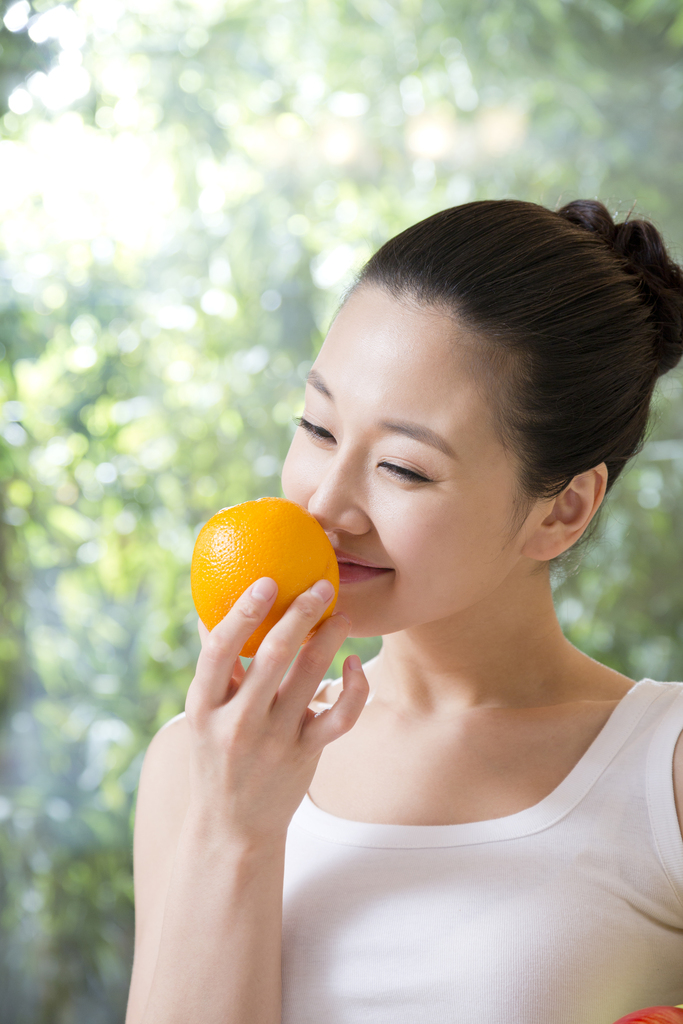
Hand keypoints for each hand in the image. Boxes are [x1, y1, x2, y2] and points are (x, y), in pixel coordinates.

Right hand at [184, 576, 368, 844]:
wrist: (234, 826)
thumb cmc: (217, 755)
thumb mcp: (205, 713)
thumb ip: (216, 665)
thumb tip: (219, 603)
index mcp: (204, 706)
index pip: (220, 652)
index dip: (242, 613)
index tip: (266, 581)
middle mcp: (237, 723)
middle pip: (272, 657)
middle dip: (299, 614)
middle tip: (320, 586)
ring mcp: (274, 741)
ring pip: (311, 678)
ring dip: (331, 638)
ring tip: (342, 614)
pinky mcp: (306, 754)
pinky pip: (340, 716)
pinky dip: (354, 686)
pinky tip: (353, 662)